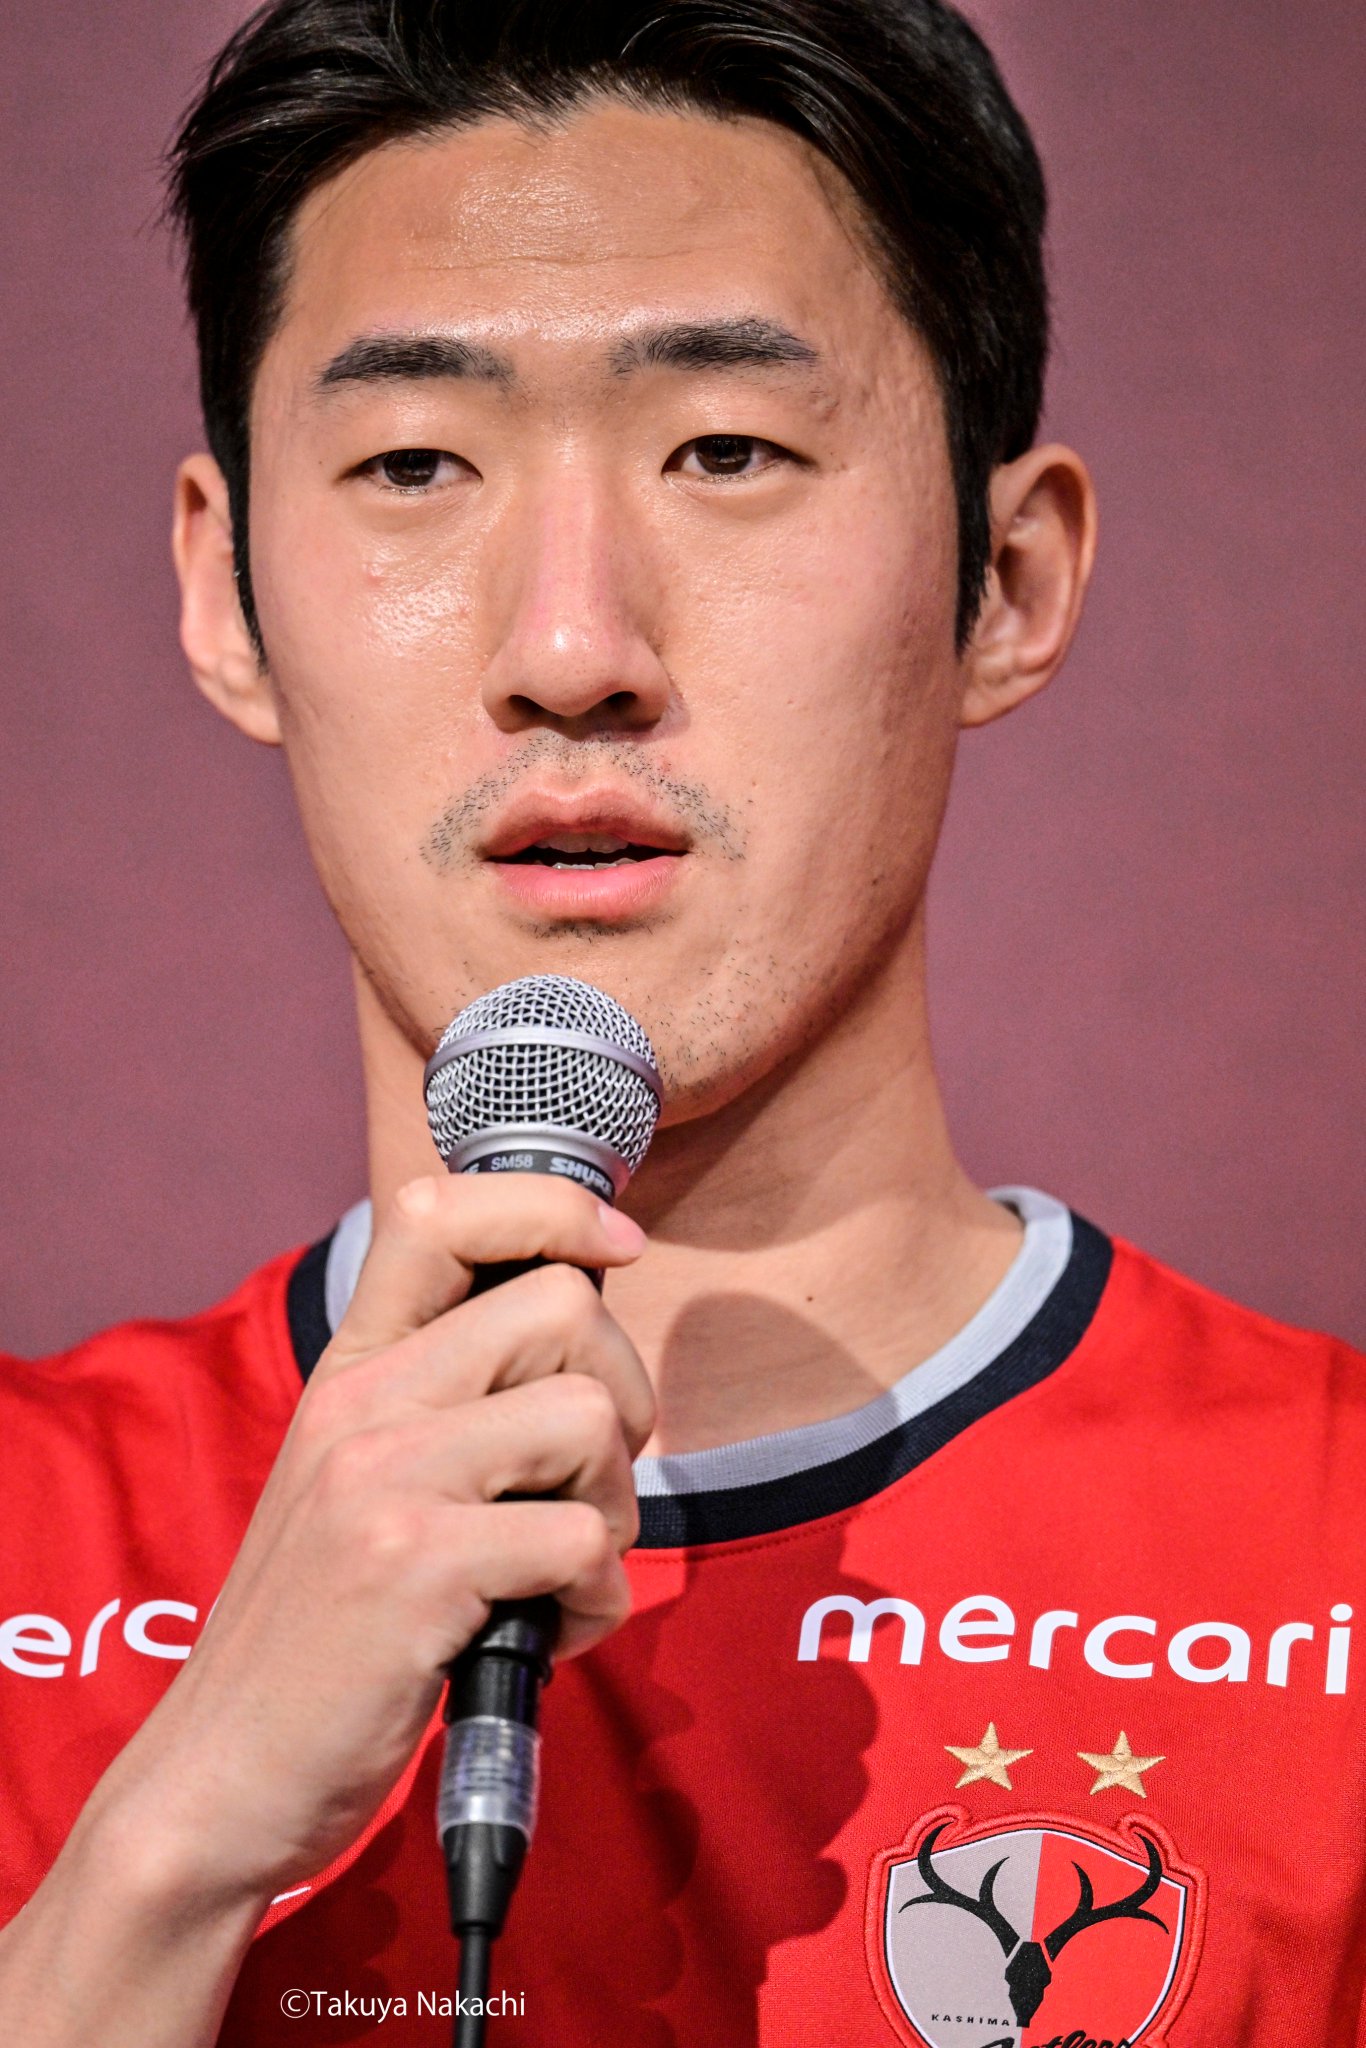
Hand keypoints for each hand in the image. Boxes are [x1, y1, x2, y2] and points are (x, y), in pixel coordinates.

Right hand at [93, 1172, 652, 1909]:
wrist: (220, 1774)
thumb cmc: (321, 1635)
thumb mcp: (356, 1482)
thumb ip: (443, 1404)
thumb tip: (582, 1336)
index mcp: (350, 1368)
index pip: (441, 1210)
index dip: (552, 1208)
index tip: (615, 1249)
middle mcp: (363, 1400)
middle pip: (565, 1307)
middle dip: (623, 1398)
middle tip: (582, 1487)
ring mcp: (385, 1477)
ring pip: (588, 1416)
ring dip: (611, 1509)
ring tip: (556, 1574)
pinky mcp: (416, 1564)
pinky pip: (583, 1540)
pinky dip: (595, 1601)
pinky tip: (545, 1637)